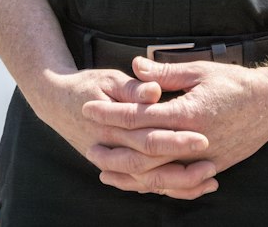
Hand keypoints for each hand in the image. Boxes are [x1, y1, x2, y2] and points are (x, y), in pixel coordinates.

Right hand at [28, 67, 217, 197]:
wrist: (54, 102)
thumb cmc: (86, 86)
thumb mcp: (107, 78)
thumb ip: (132, 88)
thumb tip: (154, 91)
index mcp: (110, 124)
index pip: (146, 135)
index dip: (174, 138)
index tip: (202, 137)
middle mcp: (110, 147)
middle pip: (149, 165)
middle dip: (182, 168)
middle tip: (212, 164)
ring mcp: (111, 161)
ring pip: (146, 181)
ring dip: (178, 184)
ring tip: (210, 179)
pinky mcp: (115, 167)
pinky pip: (142, 185)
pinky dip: (166, 188)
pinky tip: (192, 187)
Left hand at [79, 58, 267, 197]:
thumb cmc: (236, 83)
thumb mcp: (200, 71)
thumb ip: (165, 72)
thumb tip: (135, 66)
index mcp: (188, 113)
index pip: (140, 117)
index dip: (112, 114)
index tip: (89, 109)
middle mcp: (193, 141)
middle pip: (143, 153)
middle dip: (113, 149)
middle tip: (88, 145)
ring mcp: (202, 159)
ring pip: (158, 175)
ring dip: (128, 173)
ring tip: (104, 169)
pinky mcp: (210, 168)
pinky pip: (176, 183)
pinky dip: (154, 185)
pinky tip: (138, 182)